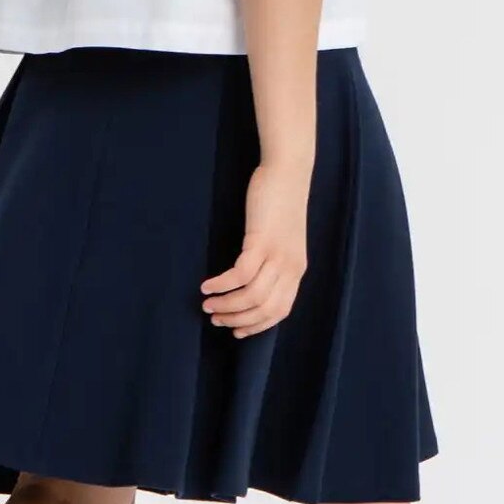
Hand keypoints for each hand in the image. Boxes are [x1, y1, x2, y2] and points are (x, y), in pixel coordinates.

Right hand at [200, 162, 310, 337]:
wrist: (288, 173)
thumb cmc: (281, 203)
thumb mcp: (283, 239)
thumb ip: (274, 262)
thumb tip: (252, 283)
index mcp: (296, 270)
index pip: (280, 311)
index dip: (256, 326)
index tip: (235, 331)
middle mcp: (290, 268)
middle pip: (264, 309)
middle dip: (237, 319)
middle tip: (215, 317)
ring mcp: (277, 255)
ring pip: (252, 296)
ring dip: (226, 304)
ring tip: (207, 303)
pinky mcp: (262, 241)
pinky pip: (241, 274)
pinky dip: (222, 284)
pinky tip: (207, 285)